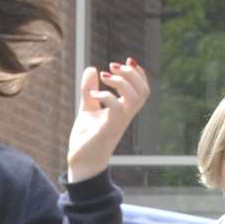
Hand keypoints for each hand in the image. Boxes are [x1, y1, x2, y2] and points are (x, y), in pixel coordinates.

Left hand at [66, 59, 149, 182]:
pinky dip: (106, 95)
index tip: (128, 60)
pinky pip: (117, 109)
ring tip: (104, 76)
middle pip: (144, 91)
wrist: (81, 163)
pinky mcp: (108, 129)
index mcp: (124, 110)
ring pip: (135, 98)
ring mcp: (118, 122)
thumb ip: (90, 90)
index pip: (142, 89)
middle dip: (132, 74)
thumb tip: (92, 68)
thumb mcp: (88, 109)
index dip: (139, 73)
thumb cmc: (87, 139)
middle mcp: (125, 116)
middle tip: (112, 66)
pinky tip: (94, 93)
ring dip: (122, 81)